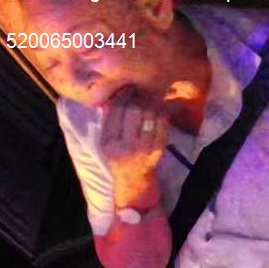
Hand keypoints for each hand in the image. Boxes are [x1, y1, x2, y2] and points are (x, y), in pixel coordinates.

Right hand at [99, 87, 167, 209]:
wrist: (132, 179)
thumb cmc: (117, 154)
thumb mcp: (106, 140)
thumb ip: (108, 118)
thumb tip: (116, 89)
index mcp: (108, 142)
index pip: (114, 110)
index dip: (122, 95)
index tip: (126, 87)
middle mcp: (124, 147)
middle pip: (132, 111)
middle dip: (136, 97)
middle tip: (139, 91)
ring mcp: (143, 150)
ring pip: (149, 116)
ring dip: (149, 103)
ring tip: (148, 99)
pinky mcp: (158, 152)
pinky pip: (162, 125)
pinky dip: (161, 114)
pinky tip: (158, 111)